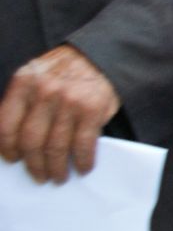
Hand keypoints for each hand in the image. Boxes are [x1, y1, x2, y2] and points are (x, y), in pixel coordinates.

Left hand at [0, 46, 120, 182]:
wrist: (104, 53)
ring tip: (59, 176)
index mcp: (24, 83)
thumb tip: (16, 144)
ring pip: (55, 147)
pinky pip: (82, 144)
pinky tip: (83, 167)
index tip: (14, 160)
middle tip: (39, 176)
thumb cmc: (66, 71)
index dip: (8, 149)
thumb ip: (24, 103)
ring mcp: (69, 100)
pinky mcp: (92, 109)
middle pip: (30, 141)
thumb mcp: (36, 77)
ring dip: (56, 168)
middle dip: (34, 165)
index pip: (5, 126)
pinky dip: (83, 160)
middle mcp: (44, 91)